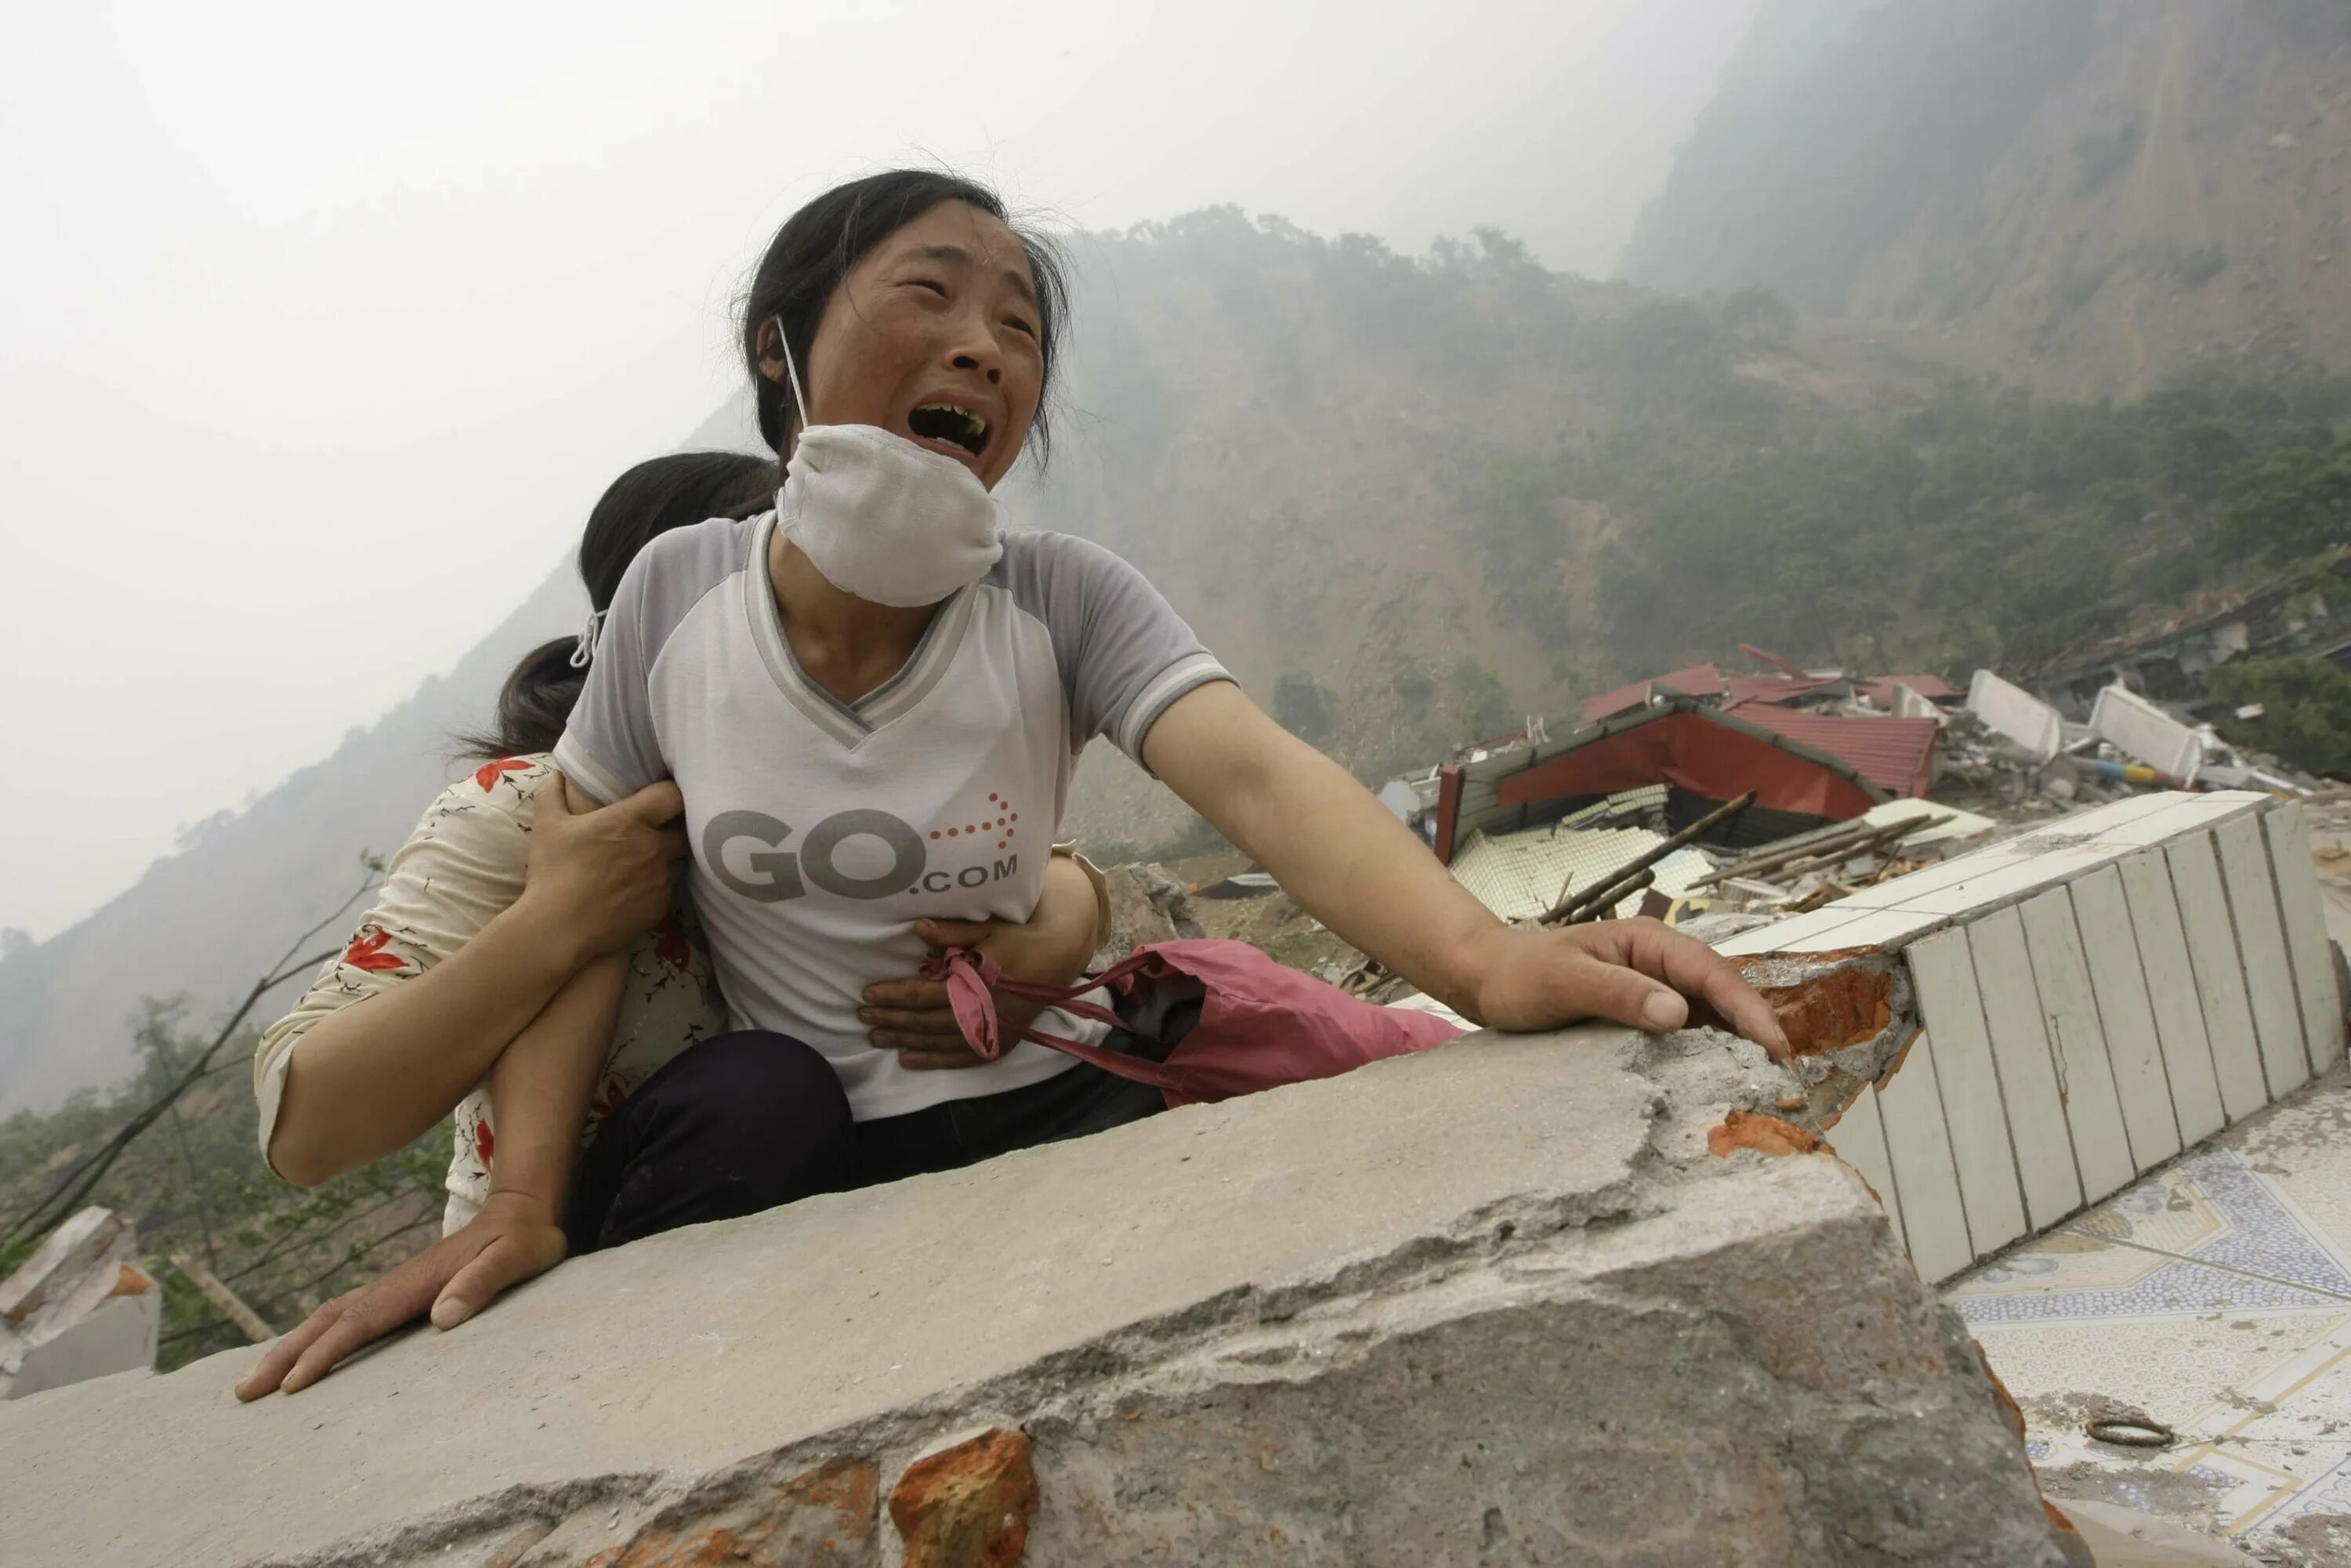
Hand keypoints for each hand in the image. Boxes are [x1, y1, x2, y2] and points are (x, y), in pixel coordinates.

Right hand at [234, 1192, 566, 1399]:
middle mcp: (395, 1284)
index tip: (291, 1383)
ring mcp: (394, 1287)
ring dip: (292, 1346)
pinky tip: (303, 1356)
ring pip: (331, 1316)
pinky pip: (346, 1317)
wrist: (523, 1211)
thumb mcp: (517, 1259)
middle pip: (329, 1319)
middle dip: (285, 1354)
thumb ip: (483, 1284)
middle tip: (244, 1391)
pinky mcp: (400, 1293)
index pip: (360, 1322)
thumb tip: (443, 1317)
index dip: (325, 1353)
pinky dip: (316, 1337)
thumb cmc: (524, 1240)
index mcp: (417, 1283)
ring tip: (255, 1381)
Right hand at [517, 774, 686, 961]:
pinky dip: (662, 884)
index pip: (672, 795)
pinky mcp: (662, 905)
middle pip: (684, 829)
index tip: (663, 797)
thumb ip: (553, 793)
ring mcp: (661, 878)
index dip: (672, 793)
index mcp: (630, 821)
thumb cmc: (553, 872)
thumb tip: (558, 775)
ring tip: (652, 860)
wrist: (559, 928)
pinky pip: (672, 887)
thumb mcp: (546, 826)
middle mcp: (654, 847)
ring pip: (681, 859)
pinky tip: (643, 887)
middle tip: (659, 830)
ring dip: (671, 857)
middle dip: (674, 828)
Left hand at [861, 903, 1099, 1069]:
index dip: (893, 996)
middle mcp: (983, 1012)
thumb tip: (918, 929)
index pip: (924, 994)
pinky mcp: (1000, 1043)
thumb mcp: (987, 928)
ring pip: (939, 1042)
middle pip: (926, 1021)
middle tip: (863, 1018)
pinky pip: (960, 1057)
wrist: (1058, 959)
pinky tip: (908, 1059)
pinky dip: (933, 1059)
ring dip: (904, 1041)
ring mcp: (992, 1032)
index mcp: (976, 982)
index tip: (867, 995)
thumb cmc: (1018, 938)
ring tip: (876, 1038)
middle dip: (891, 1020)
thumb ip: (952, 932)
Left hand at [1462, 919, 1790, 1057]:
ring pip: (1711, 1019)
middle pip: (1723, 996)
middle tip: (1786, 1080)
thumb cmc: (1522, 974)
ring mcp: (1656, 992)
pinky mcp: (1644, 1019)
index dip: (1748, 1008)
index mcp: (1650, 943)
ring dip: (1738, 1049)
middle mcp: (1662, 966)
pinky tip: (1721, 1088)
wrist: (1488, 980)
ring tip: (1766, 1091)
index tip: (1774, 1046)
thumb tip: (1678, 1013)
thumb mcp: (1566, 981)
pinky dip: (1708, 1059)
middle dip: (1756, 1032)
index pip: (1712, 973)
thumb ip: (1619, 992)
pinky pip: (1687, 1037)